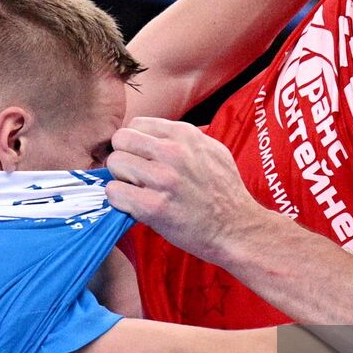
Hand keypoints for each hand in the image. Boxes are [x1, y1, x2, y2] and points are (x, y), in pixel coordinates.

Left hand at [106, 117, 265, 265]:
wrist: (238, 229)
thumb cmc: (225, 191)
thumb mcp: (212, 150)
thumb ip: (183, 139)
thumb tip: (153, 135)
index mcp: (185, 135)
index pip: (136, 124)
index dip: (135, 143)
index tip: (142, 158)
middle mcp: (173, 152)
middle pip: (120, 140)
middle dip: (124, 157)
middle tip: (134, 175)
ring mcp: (163, 179)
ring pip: (115, 164)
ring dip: (121, 179)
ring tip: (137, 191)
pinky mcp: (154, 207)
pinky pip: (115, 193)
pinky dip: (119, 200)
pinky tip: (135, 206)